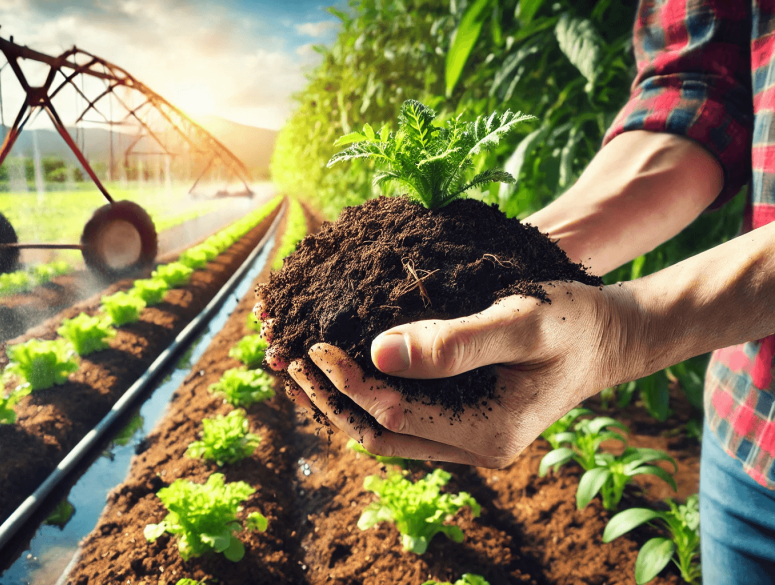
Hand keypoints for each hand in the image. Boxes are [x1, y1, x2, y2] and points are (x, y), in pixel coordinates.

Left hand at [272, 281, 649, 467]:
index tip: (314, 343)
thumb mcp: (522, 321)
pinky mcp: (462, 421)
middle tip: (288, 359)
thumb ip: (455, 342)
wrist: (610, 336)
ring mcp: (467, 439)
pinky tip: (343, 363)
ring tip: (301, 364)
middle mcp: (473, 448)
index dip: (347, 383)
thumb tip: (378, 354)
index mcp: (488, 432)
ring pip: (386, 432)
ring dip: (340, 400)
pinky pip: (402, 417)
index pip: (394, 416)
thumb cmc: (575, 321)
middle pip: (379, 436)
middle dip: (328, 400)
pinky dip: (366, 393)